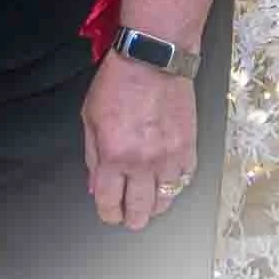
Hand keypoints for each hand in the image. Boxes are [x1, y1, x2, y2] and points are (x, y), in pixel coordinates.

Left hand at [81, 51, 196, 231]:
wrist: (153, 59)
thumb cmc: (119, 81)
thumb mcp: (90, 115)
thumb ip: (92, 155)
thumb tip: (96, 184)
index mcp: (114, 154)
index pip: (110, 202)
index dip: (108, 214)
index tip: (109, 213)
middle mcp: (143, 162)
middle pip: (140, 211)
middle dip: (132, 219)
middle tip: (129, 217)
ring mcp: (169, 158)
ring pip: (165, 202)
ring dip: (155, 205)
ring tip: (148, 201)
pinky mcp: (189, 150)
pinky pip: (184, 181)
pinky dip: (175, 185)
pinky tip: (166, 180)